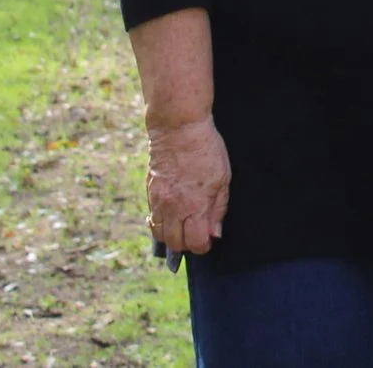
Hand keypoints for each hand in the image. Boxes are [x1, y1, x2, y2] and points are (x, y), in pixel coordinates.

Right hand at [146, 116, 230, 253]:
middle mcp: (173, 208)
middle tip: (198, 233)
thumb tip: (215, 234)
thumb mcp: (223, 179)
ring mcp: (158, 202)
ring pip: (160, 235)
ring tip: (184, 227)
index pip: (196, 243)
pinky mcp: (150, 193)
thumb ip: (218, 209)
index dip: (204, 245)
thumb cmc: (207, 150)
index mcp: (195, 205)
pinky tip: (170, 218)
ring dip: (172, 237)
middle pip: (176, 244)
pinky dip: (160, 225)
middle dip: (188, 244)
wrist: (178, 128)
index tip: (209, 238)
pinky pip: (152, 220)